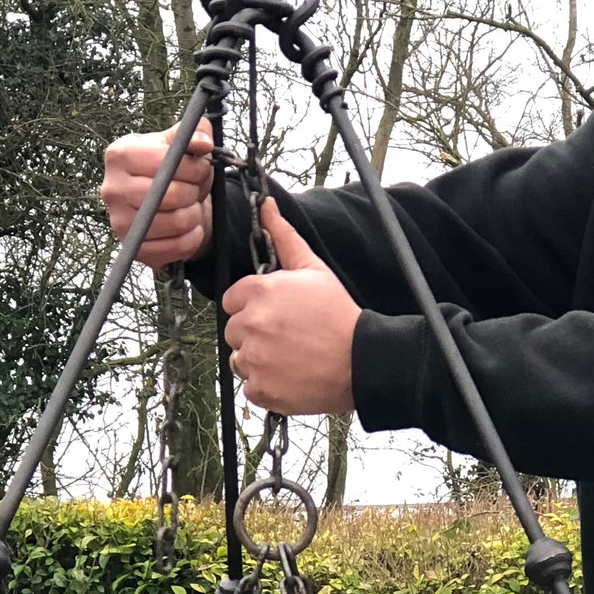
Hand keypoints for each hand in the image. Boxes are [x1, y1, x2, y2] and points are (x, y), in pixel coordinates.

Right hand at [100, 120, 212, 266]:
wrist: (164, 204)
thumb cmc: (172, 170)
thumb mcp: (181, 144)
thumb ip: (195, 132)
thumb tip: (202, 141)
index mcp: (119, 155)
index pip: (164, 161)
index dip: (192, 166)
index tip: (201, 167)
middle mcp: (112, 189)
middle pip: (170, 194)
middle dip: (194, 191)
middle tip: (195, 189)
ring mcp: (119, 222)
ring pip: (177, 222)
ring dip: (195, 214)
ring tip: (190, 206)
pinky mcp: (133, 249)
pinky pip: (178, 246)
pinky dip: (193, 237)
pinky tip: (189, 227)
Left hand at [223, 202, 358, 414]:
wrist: (361, 360)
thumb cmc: (339, 315)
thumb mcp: (314, 270)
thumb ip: (285, 238)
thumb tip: (266, 206)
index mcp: (259, 292)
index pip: (232, 301)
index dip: (253, 307)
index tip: (276, 315)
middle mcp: (251, 324)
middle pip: (235, 331)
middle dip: (255, 334)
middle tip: (288, 338)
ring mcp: (254, 359)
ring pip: (240, 360)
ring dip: (259, 361)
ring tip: (291, 358)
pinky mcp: (260, 388)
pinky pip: (250, 387)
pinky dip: (267, 385)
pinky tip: (291, 376)